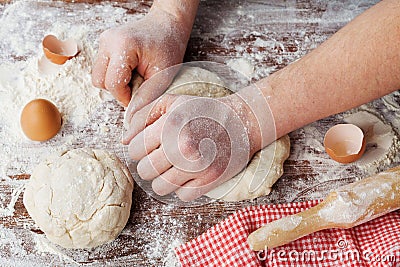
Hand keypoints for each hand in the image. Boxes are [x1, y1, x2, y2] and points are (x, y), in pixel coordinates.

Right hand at [92, 8, 191, 106]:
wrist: (167, 25)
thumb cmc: (168, 47)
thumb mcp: (162, 76)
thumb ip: (146, 96)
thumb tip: (132, 116)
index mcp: (122, 45)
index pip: (113, 84)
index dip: (125, 97)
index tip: (139, 97)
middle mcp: (108, 41)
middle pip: (100, 81)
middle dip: (118, 90)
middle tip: (138, 85)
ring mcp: (103, 40)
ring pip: (98, 76)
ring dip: (115, 83)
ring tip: (135, 76)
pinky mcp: (104, 43)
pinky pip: (102, 68)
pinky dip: (114, 74)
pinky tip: (130, 70)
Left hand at [122, 92, 266, 200]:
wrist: (241, 121)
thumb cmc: (202, 110)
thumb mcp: (172, 102)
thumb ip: (142, 116)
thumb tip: (123, 140)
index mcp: (170, 126)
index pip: (133, 150)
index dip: (139, 148)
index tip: (150, 145)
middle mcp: (182, 148)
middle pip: (144, 171)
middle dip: (149, 164)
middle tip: (162, 156)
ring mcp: (197, 167)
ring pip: (160, 188)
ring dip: (163, 179)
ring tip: (173, 167)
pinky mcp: (210, 181)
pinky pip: (181, 195)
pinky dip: (182, 187)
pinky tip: (188, 174)